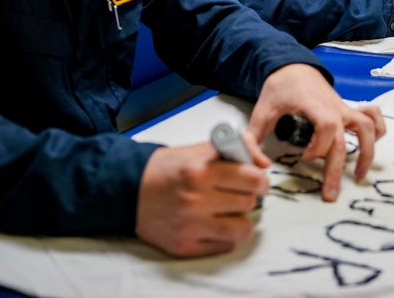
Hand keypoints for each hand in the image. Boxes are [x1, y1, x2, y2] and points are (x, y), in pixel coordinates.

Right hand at [135, 140, 269, 256]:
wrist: (130, 189)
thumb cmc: (169, 168)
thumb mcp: (201, 149)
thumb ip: (237, 148)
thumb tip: (264, 164)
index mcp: (200, 170)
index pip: (251, 179)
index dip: (261, 180)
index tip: (258, 181)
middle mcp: (195, 200)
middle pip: (248, 203)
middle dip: (248, 197)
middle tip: (239, 194)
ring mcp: (190, 225)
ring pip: (242, 230)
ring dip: (241, 220)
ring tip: (231, 212)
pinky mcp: (184, 245)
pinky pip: (224, 246)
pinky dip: (225, 236)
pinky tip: (214, 224)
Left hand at [248, 64, 386, 200]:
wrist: (293, 67)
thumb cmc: (279, 89)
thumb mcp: (260, 111)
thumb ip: (253, 139)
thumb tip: (261, 166)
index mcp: (313, 105)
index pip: (326, 126)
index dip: (319, 147)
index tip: (304, 158)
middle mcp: (334, 107)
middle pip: (343, 139)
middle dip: (337, 169)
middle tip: (329, 195)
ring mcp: (344, 108)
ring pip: (367, 128)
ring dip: (367, 152)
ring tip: (359, 176)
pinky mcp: (349, 110)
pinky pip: (373, 117)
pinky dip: (378, 130)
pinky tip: (372, 145)